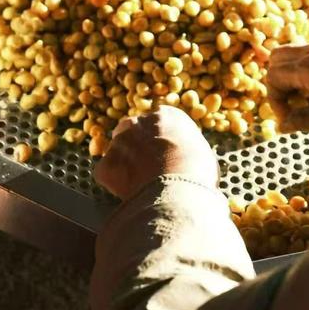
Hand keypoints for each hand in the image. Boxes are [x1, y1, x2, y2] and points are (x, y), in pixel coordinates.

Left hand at [94, 106, 218, 200]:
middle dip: (136, 146)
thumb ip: (187, 147)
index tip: (164, 154)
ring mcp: (120, 142)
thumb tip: (187, 158)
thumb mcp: (202, 152)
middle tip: (147, 168)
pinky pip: (106, 174)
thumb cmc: (198, 172)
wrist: (179, 191)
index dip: (159, 140)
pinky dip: (113, 184)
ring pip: (117, 151)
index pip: (158, 123)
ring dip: (124, 164)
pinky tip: (129, 194)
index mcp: (166, 115)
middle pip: (132, 131)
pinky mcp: (106, 165)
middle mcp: (139, 122)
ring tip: (140, 185)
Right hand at [267, 41, 308, 132]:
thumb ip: (303, 120)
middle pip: (277, 59)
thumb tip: (282, 126)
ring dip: (292, 76)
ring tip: (308, 99)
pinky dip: (306, 71)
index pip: (273, 77)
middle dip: (278, 83)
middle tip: (293, 105)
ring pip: (293, 54)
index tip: (289, 119)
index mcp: (308, 67)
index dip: (275, 101)